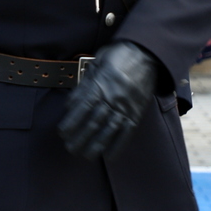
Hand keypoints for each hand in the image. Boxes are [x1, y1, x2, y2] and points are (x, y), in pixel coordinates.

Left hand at [57, 41, 159, 160]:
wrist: (147, 54)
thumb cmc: (118, 56)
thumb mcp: (97, 63)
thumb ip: (84, 85)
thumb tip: (70, 104)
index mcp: (101, 84)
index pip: (83, 107)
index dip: (72, 122)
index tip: (62, 133)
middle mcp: (113, 97)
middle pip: (94, 122)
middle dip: (81, 138)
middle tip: (70, 149)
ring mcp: (126, 106)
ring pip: (109, 130)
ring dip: (97, 145)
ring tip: (86, 156)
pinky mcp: (137, 112)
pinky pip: (127, 132)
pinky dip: (118, 145)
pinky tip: (109, 155)